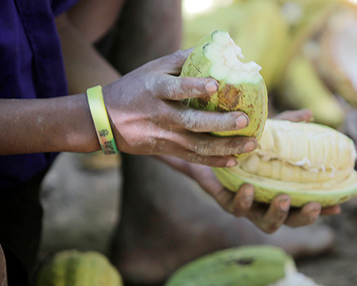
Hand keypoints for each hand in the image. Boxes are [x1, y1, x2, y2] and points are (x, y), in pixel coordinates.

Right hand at [102, 49, 256, 166]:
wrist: (105, 121)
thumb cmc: (134, 88)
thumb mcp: (152, 69)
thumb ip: (181, 60)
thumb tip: (213, 52)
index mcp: (154, 90)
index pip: (175, 88)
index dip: (194, 87)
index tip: (215, 84)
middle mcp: (160, 115)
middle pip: (193, 122)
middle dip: (220, 123)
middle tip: (244, 119)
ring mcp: (165, 136)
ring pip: (198, 146)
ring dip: (226, 147)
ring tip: (251, 144)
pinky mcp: (168, 150)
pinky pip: (195, 158)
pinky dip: (215, 161)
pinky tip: (234, 159)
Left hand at [158, 109, 341, 232]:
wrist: (206, 144)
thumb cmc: (242, 142)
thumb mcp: (267, 132)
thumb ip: (287, 125)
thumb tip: (310, 113)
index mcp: (279, 192)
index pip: (304, 206)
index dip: (321, 210)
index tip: (337, 207)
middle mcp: (265, 204)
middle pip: (288, 221)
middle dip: (301, 217)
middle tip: (312, 204)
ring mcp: (246, 206)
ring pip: (264, 222)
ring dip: (276, 214)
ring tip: (282, 197)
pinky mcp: (224, 200)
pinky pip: (234, 207)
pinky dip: (242, 200)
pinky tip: (247, 188)